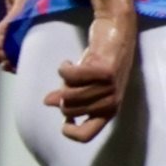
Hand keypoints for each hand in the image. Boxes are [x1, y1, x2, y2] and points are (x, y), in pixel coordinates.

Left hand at [0, 0, 50, 68]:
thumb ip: (11, 22)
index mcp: (52, 23)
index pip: (39, 51)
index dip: (24, 62)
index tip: (8, 64)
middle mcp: (41, 21)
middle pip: (25, 48)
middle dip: (9, 56)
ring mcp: (28, 15)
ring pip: (14, 39)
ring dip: (1, 46)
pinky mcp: (16, 6)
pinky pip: (7, 25)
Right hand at [45, 12, 134, 141]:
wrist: (118, 31)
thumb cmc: (100, 60)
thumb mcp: (88, 84)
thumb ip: (72, 97)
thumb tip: (48, 103)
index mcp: (110, 110)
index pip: (87, 135)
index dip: (70, 132)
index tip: (63, 122)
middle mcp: (112, 102)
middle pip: (70, 110)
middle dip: (62, 95)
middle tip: (69, 79)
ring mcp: (110, 88)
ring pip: (68, 94)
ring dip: (63, 80)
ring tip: (70, 68)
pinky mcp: (104, 71)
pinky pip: (70, 76)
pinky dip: (64, 67)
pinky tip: (69, 61)